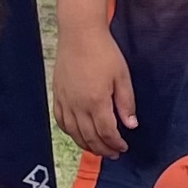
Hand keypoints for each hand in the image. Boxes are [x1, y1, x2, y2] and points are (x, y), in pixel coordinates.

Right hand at [52, 28, 136, 156]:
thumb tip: (130, 125)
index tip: (123, 147)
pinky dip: (70, 132)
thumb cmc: (104, 52)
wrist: (79, 34)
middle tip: (113, 154)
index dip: (115, 143)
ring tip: (98, 149)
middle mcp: (78, 105)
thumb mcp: (122, 77)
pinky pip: (61, 121)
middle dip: (103, 149)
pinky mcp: (57, 95)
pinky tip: (78, 134)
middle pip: (89, 137)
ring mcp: (65, 101)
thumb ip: (126, 103)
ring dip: (86, 144)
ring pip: (74, 133)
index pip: (106, 132)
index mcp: (96, 101)